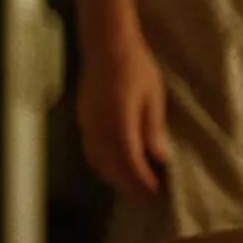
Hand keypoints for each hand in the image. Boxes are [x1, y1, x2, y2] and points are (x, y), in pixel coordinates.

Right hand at [76, 35, 169, 195]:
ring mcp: (86, 124)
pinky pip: (90, 150)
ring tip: (134, 187)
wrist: (106, 44)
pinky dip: (103, 164)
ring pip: (97, 161)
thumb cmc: (136, 66)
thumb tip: (160, 157)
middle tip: (148, 197)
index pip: (129, 160)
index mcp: (119, 121)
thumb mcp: (153, 96)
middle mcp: (98, 127)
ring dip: (114, 177)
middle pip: (111, 166)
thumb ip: (153, 128)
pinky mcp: (82, 119)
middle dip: (129, 184)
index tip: (156, 192)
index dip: (142, 180)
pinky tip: (115, 167)